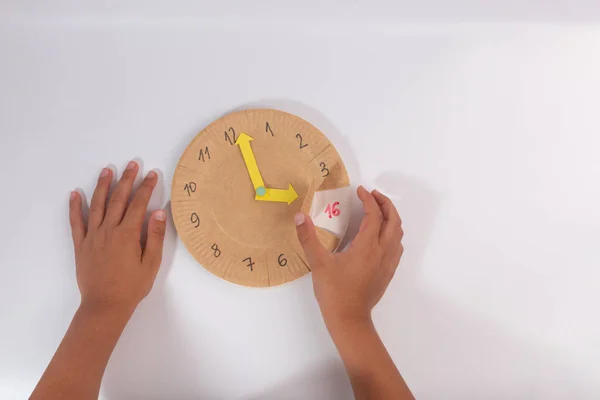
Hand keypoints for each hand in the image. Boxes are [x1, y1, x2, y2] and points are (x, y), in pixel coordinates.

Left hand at [69, 161, 166, 313]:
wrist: (104, 306)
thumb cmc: (132, 287)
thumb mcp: (151, 263)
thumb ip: (154, 236)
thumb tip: (159, 211)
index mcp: (127, 234)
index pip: (139, 204)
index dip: (146, 188)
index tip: (152, 174)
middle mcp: (109, 230)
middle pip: (118, 199)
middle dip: (126, 180)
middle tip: (132, 164)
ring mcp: (92, 236)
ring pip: (97, 205)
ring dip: (102, 186)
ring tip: (107, 170)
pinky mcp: (81, 245)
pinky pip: (76, 222)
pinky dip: (75, 207)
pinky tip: (75, 193)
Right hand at [294, 186, 402, 325]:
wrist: (349, 319)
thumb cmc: (334, 292)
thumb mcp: (318, 263)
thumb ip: (308, 238)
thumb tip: (299, 216)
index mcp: (367, 246)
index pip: (374, 215)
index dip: (368, 199)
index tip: (360, 190)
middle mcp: (382, 251)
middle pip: (393, 220)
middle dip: (385, 204)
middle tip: (372, 195)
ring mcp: (388, 263)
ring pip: (398, 233)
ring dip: (391, 218)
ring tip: (378, 211)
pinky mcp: (388, 272)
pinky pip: (397, 246)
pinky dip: (393, 234)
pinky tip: (382, 236)